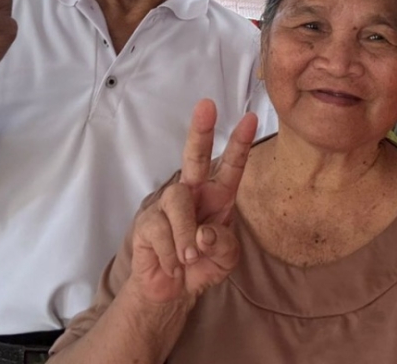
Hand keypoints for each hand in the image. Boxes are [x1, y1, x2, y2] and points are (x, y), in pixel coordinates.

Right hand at [129, 100, 257, 304]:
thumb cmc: (203, 265)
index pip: (231, 166)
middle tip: (207, 105)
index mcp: (218, 196)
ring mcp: (166, 205)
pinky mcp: (146, 222)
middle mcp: (192, 193)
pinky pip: (159, 230)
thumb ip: (223, 245)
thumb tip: (203, 232)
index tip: (251, 118)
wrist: (172, 291)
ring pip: (176, 201)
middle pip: (194, 156)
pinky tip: (172, 265)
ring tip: (188, 258)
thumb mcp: (225, 259)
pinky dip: (171, 255)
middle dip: (201, 130)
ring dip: (185, 236)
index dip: (240, 143)